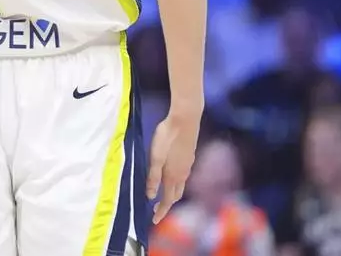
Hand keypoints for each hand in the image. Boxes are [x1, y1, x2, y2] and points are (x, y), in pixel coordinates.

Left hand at [146, 109, 200, 223]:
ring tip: (161, 196)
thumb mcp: (155, 157)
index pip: (167, 200)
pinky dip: (176, 183)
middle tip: (155, 210)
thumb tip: (151, 196)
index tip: (154, 221)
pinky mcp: (190, 157)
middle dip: (166, 205)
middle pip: (175, 195)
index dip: (161, 212)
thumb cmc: (167, 136)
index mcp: (173, 176)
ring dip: (171, 194)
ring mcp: (188, 165)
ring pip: (180, 186)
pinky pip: (183, 176)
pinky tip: (171, 177)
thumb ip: (153, 177)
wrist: (186, 119)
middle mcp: (183, 174)